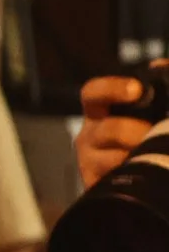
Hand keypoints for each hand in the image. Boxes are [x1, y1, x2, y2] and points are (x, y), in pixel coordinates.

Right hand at [79, 74, 164, 189]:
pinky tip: (148, 172)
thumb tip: (161, 66)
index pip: (93, 93)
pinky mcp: (94, 185)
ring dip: (139, 156)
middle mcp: (89, 135)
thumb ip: (161, 83)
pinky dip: (133, 175)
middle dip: (135, 132)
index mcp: (100, 111)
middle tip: (155, 132)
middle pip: (107, 129)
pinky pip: (112, 180)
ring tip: (158, 154)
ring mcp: (89, 161)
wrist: (145, 178)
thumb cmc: (147, 135)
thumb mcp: (153, 108)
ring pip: (112, 158)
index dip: (111, 89)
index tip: (136, 90)